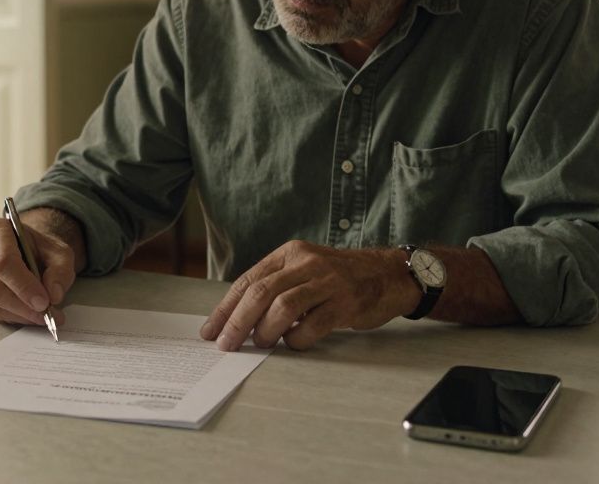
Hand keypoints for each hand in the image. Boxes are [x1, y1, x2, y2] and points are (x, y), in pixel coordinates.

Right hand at [0, 210, 81, 327]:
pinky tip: (26, 315)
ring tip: (41, 316)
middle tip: (47, 314)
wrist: (25, 250)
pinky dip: (10, 317)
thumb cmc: (39, 249)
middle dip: (23, 306)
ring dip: (18, 315)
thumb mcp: (59, 252)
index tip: (43, 302)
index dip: (23, 285)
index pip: (3, 261)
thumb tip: (53, 295)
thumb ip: (61, 270)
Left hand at [199, 241, 418, 350]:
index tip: (211, 331)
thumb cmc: (338, 279)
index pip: (248, 281)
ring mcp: (328, 281)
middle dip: (237, 322)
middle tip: (227, 345)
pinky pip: (313, 325)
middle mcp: (306, 262)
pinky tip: (294, 343)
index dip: (226, 309)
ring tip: (262, 344)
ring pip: (284, 306)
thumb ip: (275, 288)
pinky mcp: (346, 302)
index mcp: (289, 254)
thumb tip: (237, 321)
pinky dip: (298, 339)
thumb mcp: (303, 271)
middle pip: (261, 293)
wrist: (387, 274)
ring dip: (266, 331)